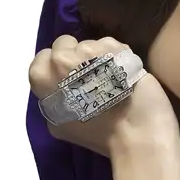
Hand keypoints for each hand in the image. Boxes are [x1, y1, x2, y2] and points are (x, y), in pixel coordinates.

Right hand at [29, 35, 179, 157]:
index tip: (75, 77)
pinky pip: (112, 45)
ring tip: (115, 78)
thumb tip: (59, 88)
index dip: (60, 65)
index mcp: (42, 81)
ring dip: (101, 56)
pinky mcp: (113, 48)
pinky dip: (120, 56)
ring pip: (91, 43)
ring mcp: (87, 52)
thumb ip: (55, 100)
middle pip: (66, 44)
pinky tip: (126, 74)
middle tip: (96, 77)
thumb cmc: (101, 136)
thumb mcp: (62, 125)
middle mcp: (60, 62)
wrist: (136, 136)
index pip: (44, 57)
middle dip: (79, 56)